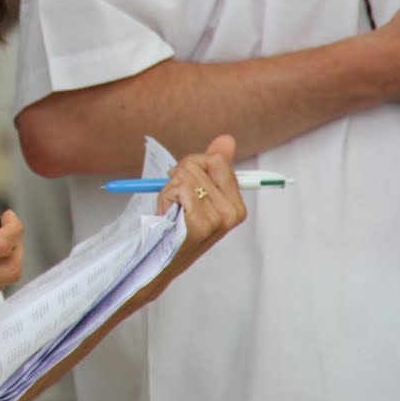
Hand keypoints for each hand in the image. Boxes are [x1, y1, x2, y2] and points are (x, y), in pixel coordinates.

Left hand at [151, 135, 246, 282]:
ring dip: (170, 187)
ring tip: (173, 208)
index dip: (194, 165)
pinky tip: (169, 213)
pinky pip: (179, 188)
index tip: (188, 183)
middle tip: (177, 198)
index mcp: (236, 205)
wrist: (163, 260)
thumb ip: (214, 166)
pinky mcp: (200, 222)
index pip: (216, 160)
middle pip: (198, 163)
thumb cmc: (178, 226)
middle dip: (179, 174)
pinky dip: (166, 195)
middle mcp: (232, 212)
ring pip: (185, 175)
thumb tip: (226, 140)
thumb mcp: (198, 194)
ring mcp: (218, 219)